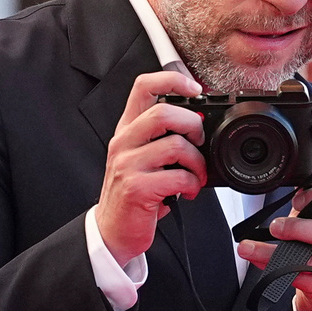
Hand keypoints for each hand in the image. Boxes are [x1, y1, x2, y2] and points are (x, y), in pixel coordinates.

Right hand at [96, 71, 207, 266]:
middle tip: (199, 142)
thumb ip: (162, 137)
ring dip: (197, 162)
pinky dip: (192, 184)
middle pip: (164, 112)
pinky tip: (188, 191)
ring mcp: (128, 164)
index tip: (195, 88)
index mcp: (127, 129)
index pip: (144, 86)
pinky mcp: (136, 188)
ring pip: (176, 145)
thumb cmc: (133, 193)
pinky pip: (178, 176)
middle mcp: (124, 142)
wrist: (112, 231)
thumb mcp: (142, 157)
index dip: (172, 79)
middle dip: (193, 126)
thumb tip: (198, 123)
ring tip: (196, 175)